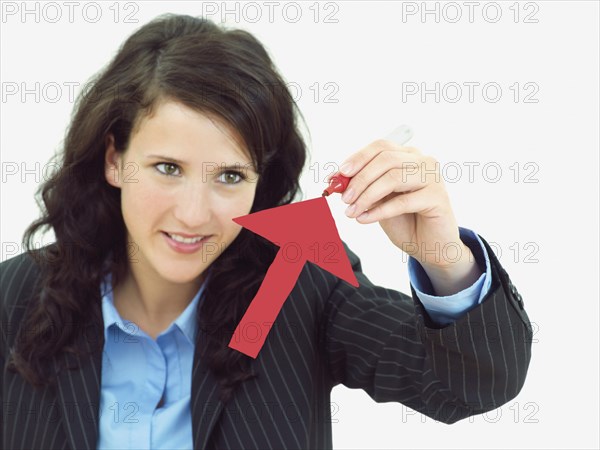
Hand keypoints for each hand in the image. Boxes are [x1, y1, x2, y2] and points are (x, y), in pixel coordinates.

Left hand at [332, 139, 467, 271]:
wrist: (428, 245)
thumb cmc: (405, 220)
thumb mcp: (378, 199)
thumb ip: (363, 186)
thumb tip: (337, 179)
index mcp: (408, 156)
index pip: (380, 147)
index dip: (358, 158)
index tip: (339, 174)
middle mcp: (423, 162)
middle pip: (386, 159)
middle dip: (360, 179)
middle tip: (344, 198)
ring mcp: (432, 177)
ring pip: (393, 178)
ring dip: (367, 195)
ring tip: (352, 211)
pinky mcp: (437, 197)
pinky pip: (402, 201)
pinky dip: (379, 211)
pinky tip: (364, 219)